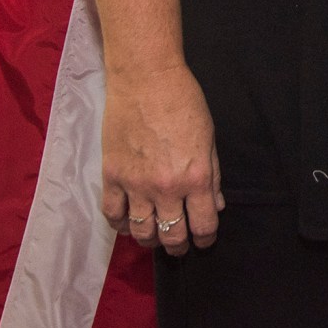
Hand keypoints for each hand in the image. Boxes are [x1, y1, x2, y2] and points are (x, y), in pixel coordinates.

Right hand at [100, 62, 222, 254]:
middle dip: (178, 246)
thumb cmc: (185, 102)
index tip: (205, 241)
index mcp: (196, 177)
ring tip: (155, 236)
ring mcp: (135, 185)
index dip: (206, 238)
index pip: (203, 224)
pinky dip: (121, 225)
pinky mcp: (111, 177)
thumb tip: (216, 205)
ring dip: (150, 239)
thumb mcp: (209, 137)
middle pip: (171, 235)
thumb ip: (213, 175)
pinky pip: (113, 215)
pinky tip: (128, 223)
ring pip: (141, 231)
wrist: (146, 80)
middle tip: (180, 246)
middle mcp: (166, 187)